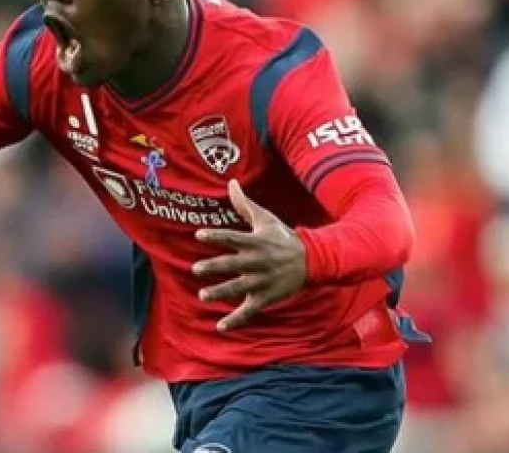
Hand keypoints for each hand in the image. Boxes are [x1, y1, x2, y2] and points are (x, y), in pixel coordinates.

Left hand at [193, 179, 307, 331]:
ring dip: (220, 292)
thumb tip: (231, 182)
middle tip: (196, 269)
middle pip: (233, 264)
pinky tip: (220, 327)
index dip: (216, 236)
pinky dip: (236, 320)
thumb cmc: (283, 237)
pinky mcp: (266, 297)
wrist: (313, 260)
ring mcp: (262, 281)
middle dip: (214, 267)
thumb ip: (244, 204)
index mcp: (256, 242)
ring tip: (203, 295)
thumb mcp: (266, 219)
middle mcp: (258, 262)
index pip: (232, 238)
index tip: (198, 235)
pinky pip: (249, 311)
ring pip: (238, 288)